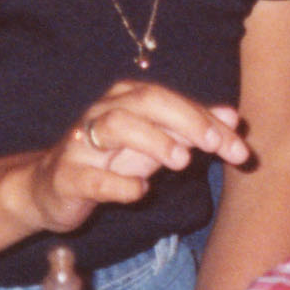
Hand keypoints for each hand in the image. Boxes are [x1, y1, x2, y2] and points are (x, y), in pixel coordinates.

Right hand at [19, 81, 247, 232]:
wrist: (51, 188)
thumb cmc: (110, 161)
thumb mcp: (155, 143)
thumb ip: (191, 129)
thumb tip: (234, 118)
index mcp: (126, 98)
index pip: (172, 100)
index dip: (207, 120)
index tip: (239, 146)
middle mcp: (103, 111)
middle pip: (146, 102)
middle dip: (185, 120)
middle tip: (213, 144)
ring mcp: (82, 142)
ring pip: (115, 125)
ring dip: (152, 140)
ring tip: (182, 162)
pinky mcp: (67, 176)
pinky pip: (91, 176)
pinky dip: (117, 183)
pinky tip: (139, 191)